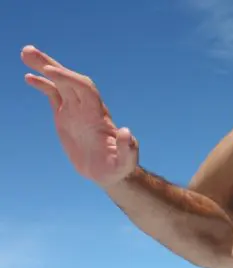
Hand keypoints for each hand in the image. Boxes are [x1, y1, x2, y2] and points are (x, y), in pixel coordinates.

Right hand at [21, 46, 137, 187]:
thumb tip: (126, 132)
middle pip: (69, 80)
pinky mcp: (66, 117)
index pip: (84, 89)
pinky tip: (28, 76)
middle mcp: (87, 108)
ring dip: (44, 68)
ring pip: (59, 83)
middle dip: (51, 65)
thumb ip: (127, 147)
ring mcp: (76, 111)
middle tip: (29, 51)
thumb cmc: (120, 166)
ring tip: (25, 53)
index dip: (68, 78)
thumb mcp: (126, 160)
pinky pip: (54, 95)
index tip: (49, 71)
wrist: (110, 172)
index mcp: (98, 115)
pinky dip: (43, 84)